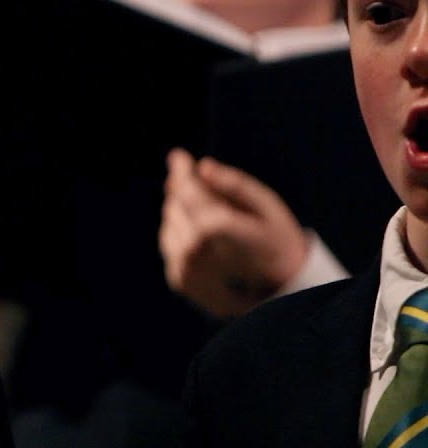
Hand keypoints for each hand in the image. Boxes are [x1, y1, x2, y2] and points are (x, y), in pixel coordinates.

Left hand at [158, 148, 308, 318]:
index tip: (179, 155)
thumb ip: (234, 184)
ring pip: (169, 224)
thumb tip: (203, 167)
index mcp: (216, 227)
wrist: (283, 298)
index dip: (182, 170)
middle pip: (175, 204)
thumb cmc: (279, 245)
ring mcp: (184, 268)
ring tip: (215, 220)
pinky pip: (171, 245)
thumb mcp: (268, 208)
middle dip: (187, 191)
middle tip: (207, 187)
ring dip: (184, 214)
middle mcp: (193, 249)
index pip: (186, 189)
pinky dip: (182, 235)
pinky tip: (207, 240)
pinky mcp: (180, 281)